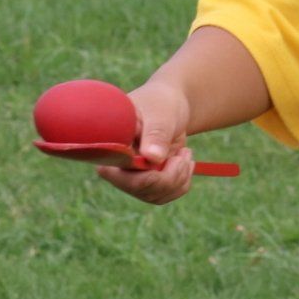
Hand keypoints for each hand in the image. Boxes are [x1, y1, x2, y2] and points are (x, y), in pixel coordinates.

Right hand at [97, 79, 198, 203]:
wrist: (172, 103)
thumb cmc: (161, 102)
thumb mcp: (160, 113)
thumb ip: (156, 134)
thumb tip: (153, 158)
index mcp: (113, 145)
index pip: (117, 174)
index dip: (141, 176)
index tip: (161, 159)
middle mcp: (119, 164)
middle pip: (139, 188)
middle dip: (168, 176)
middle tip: (183, 155)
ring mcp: (134, 175)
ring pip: (154, 195)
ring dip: (178, 178)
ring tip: (185, 154)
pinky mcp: (149, 180)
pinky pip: (165, 194)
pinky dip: (181, 182)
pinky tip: (185, 162)